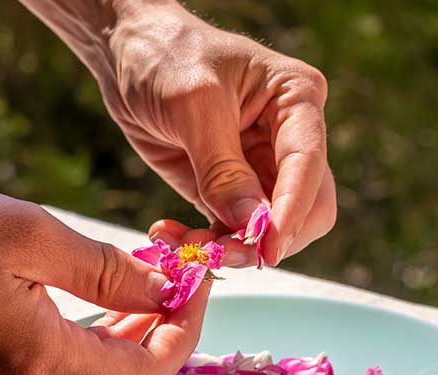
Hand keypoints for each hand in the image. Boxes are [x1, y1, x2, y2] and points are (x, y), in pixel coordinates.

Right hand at [0, 187, 210, 374]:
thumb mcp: (28, 235)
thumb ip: (106, 270)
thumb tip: (164, 289)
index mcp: (45, 359)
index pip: (149, 372)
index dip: (187, 329)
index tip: (199, 281)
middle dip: (169, 327)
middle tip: (183, 276)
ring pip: (104, 371)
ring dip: (140, 329)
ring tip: (155, 280)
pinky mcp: (3, 370)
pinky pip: (74, 361)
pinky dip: (105, 331)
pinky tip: (112, 297)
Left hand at [102, 2, 335, 266]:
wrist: (128, 57)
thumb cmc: (165, 58)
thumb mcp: (193, 104)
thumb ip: (222, 167)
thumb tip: (252, 226)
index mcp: (296, 100)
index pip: (309, 164)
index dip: (292, 210)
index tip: (268, 248)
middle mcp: (289, 138)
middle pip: (306, 208)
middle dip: (266, 238)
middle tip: (220, 255)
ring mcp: (261, 167)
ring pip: (269, 229)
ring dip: (231, 248)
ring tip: (185, 248)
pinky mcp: (230, 190)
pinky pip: (233, 231)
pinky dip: (208, 245)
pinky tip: (174, 239)